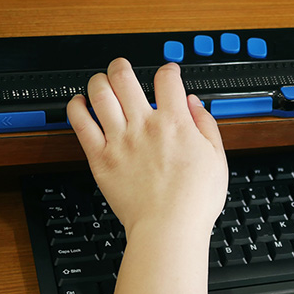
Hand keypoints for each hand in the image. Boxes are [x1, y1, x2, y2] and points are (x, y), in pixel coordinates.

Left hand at [67, 58, 227, 234]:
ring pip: (99, 94)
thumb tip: (195, 103)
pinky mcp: (100, 158)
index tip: (168, 72)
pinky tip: (79, 104)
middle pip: (124, 77)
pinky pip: (80, 124)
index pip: (167, 79)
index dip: (168, 69)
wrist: (169, 227)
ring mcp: (119, 140)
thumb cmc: (194, 200)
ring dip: (98, 81)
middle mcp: (144, 125)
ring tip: (101, 81)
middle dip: (122, 66)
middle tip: (122, 67)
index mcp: (175, 123)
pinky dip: (76, 108)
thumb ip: (206, 125)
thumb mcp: (216, 157)